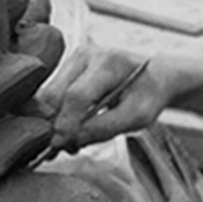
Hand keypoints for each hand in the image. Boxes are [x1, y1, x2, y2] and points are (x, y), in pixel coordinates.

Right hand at [38, 47, 171, 154]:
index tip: (59, 144)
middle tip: (65, 147)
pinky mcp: (68, 67)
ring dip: (55, 121)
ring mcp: (74, 59)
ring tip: (72, 139)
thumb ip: (105, 128)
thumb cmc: (148, 95)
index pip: (77, 95)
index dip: (66, 122)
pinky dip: (58, 114)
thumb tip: (72, 140)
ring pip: (48, 96)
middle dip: (55, 124)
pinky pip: (52, 95)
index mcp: (108, 63)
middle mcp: (86, 55)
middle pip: (55, 94)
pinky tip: (71, 126)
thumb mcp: (138, 116)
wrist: (153, 76)